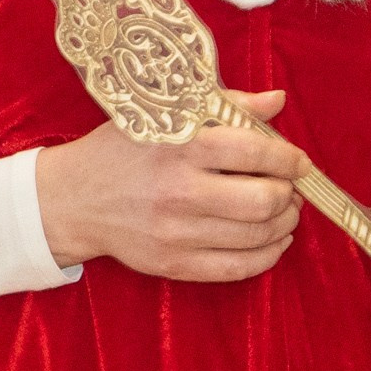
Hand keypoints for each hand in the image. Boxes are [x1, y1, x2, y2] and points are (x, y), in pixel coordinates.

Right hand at [34, 89, 306, 281]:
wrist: (73, 199)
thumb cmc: (123, 150)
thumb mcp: (166, 115)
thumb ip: (225, 106)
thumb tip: (277, 101)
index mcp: (180, 146)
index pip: (255, 151)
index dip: (289, 158)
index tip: (298, 161)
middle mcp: (179, 190)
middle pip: (263, 199)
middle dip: (289, 195)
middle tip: (290, 189)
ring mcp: (176, 232)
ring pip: (256, 235)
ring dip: (284, 224)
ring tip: (284, 212)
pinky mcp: (172, 264)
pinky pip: (236, 268)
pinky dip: (266, 256)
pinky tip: (272, 242)